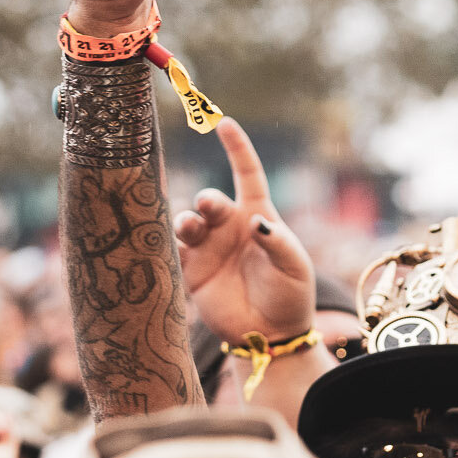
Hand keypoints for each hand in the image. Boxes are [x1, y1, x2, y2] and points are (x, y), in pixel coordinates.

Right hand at [173, 118, 315, 341]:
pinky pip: (171, 250)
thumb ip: (277, 242)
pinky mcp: (192, 271)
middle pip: (210, 200)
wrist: (271, 334)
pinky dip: (165, 243)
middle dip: (206, 199)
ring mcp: (208, 248)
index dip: (236, 148)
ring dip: (184, 220)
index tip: (224, 123)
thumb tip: (254, 220)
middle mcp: (229, 227)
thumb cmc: (290, 296)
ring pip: (186, 221)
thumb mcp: (294, 267)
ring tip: (188, 228)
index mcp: (258, 216)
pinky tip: (164, 243)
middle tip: (207, 207)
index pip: (247, 174)